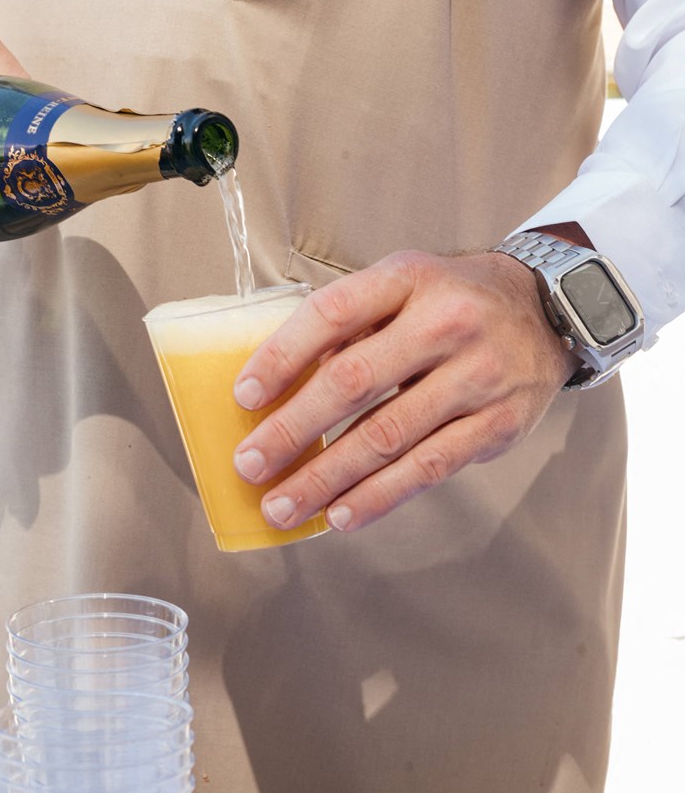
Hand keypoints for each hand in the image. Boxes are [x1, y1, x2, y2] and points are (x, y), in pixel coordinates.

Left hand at [232, 249, 578, 532]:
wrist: (548, 311)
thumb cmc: (451, 301)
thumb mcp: (402, 285)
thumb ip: (350, 325)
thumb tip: (279, 386)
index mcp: (409, 278)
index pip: (333, 313)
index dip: (282, 356)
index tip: (244, 396)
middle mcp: (446, 323)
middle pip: (354, 381)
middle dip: (293, 430)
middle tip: (250, 464)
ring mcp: (477, 376)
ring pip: (387, 437)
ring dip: (326, 478)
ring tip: (282, 506)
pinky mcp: (498, 425)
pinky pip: (428, 469)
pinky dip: (378, 496)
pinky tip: (341, 514)